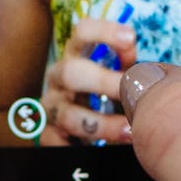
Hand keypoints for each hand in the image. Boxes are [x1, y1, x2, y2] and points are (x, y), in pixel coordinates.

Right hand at [41, 16, 136, 145]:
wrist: (90, 129)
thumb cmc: (109, 94)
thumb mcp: (121, 76)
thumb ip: (129, 63)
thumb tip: (132, 51)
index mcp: (77, 56)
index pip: (81, 32)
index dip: (103, 31)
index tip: (131, 38)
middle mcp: (58, 78)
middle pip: (71, 72)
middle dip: (104, 82)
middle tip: (133, 92)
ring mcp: (50, 106)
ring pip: (69, 115)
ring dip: (104, 125)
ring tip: (130, 131)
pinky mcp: (47, 134)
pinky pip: (55, 142)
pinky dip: (78, 147)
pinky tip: (101, 149)